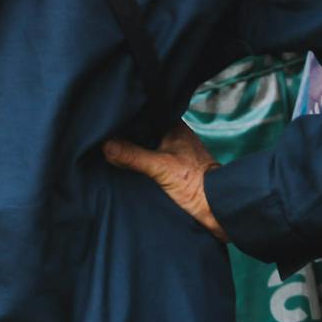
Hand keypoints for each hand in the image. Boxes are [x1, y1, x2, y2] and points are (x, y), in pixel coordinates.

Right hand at [103, 121, 228, 242]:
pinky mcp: (173, 166)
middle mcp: (175, 135)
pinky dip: (139, 158)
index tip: (109, 116)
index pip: (146, 113)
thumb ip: (133, 156)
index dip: (128, 114)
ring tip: (110, 145)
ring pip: (147, 142)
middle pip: (144, 128)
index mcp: (175, 127)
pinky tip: (126, 162)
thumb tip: (106, 146)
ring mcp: (174, 151)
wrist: (217, 208)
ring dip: (133, 146)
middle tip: (104, 131)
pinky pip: (150, 156)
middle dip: (127, 131)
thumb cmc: (196, 184)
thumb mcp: (160, 168)